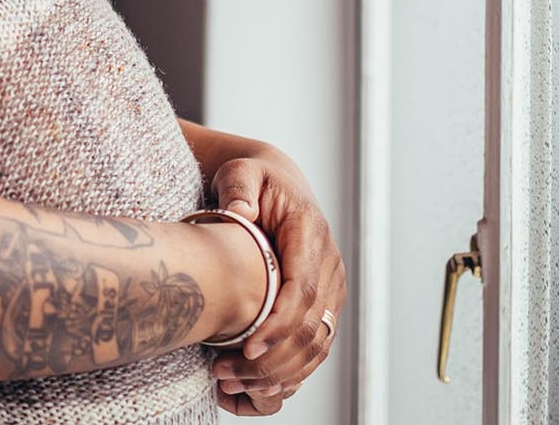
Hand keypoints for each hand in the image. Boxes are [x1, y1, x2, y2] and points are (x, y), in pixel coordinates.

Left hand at [204, 147, 345, 410]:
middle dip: (271, 358)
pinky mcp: (325, 302)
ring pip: (316, 343)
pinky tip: (259, 386)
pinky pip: (316, 345)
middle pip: (310, 325)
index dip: (278, 324)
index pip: (302, 289)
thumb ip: (239, 189)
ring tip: (234, 383)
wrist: (278, 183)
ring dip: (280, 371)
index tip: (249, 348)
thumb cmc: (256, 179)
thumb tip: (240, 212)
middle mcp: (328, 264)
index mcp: (310, 233)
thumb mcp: (241, 172)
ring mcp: (331, 286)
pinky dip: (291, 370)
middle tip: (228, 374)